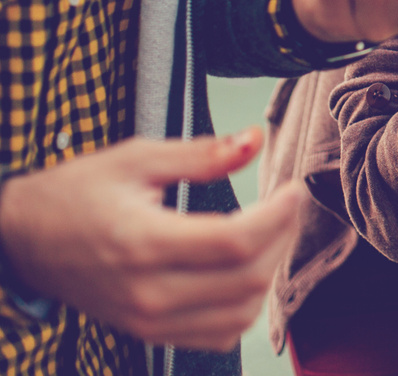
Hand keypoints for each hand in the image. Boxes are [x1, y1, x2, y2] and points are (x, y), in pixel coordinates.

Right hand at [0, 129, 299, 351]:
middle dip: (282, 238)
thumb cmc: (77, 194)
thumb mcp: (137, 158)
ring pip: (240, 313)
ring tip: (269, 233)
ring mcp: (147, 319)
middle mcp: (147, 291)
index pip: (236, 242)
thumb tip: (254, 139)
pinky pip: (218, 335)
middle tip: (286, 206)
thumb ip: (202, 154)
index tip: (294, 189)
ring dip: (269, 272)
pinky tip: (244, 271)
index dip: (279, 215)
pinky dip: (244, 306)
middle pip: (247, 279)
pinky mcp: (148, 332)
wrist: (24, 239)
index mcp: (144, 243)